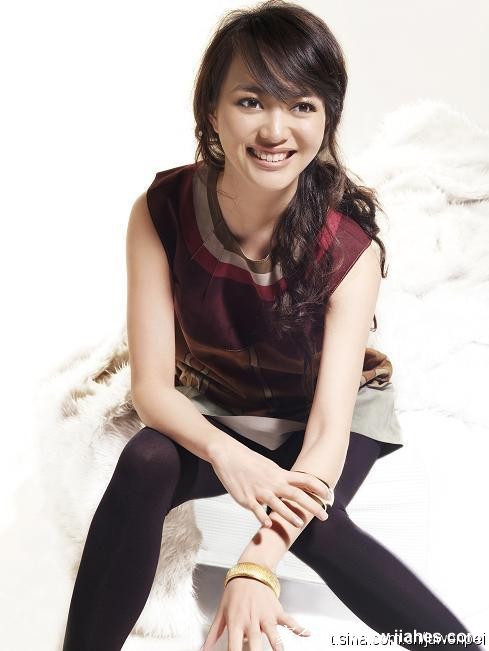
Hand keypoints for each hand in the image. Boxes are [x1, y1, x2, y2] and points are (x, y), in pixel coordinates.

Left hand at [201, 575, 310, 650]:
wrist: (249, 571)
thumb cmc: (234, 592)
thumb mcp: (221, 611)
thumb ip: (214, 633)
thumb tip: (203, 649)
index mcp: (236, 622)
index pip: (233, 646)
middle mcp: (251, 620)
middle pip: (254, 644)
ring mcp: (265, 616)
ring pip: (273, 634)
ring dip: (277, 645)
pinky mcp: (277, 610)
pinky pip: (289, 620)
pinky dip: (299, 627)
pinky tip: (307, 634)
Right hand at [210, 437, 328, 528]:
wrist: (228, 455)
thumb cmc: (250, 462)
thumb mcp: (270, 467)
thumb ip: (283, 478)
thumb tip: (297, 484)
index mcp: (280, 474)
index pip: (304, 480)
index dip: (318, 488)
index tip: (330, 495)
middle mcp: (272, 482)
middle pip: (296, 494)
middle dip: (312, 506)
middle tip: (324, 516)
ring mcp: (259, 491)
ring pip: (277, 504)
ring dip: (289, 514)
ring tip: (299, 523)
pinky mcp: (246, 498)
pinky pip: (255, 509)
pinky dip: (261, 516)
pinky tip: (267, 524)